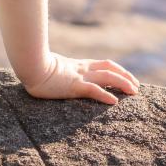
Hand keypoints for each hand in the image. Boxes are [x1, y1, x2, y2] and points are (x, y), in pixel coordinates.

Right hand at [22, 53, 139, 104]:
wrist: (28, 65)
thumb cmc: (35, 65)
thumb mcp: (53, 67)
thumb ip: (61, 69)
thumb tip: (60, 71)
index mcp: (78, 65)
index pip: (105, 64)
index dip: (120, 70)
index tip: (130, 78)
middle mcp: (82, 69)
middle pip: (111, 69)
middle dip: (127, 77)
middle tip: (137, 88)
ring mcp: (78, 77)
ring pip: (107, 77)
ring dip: (123, 84)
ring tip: (134, 92)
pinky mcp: (73, 86)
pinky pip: (93, 90)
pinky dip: (105, 95)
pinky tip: (114, 102)